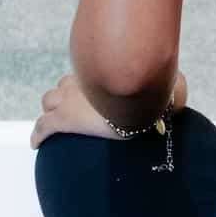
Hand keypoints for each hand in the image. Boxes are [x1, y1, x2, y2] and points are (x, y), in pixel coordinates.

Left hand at [28, 67, 187, 148]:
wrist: (134, 96)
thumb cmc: (151, 86)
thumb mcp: (171, 84)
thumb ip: (175, 90)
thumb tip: (179, 101)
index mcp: (104, 73)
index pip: (88, 74)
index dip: (89, 85)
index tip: (96, 94)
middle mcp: (82, 82)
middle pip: (63, 86)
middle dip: (66, 95)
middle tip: (76, 108)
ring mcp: (69, 100)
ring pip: (50, 101)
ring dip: (53, 109)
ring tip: (57, 120)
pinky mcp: (61, 119)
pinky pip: (42, 127)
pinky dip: (38, 135)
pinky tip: (36, 143)